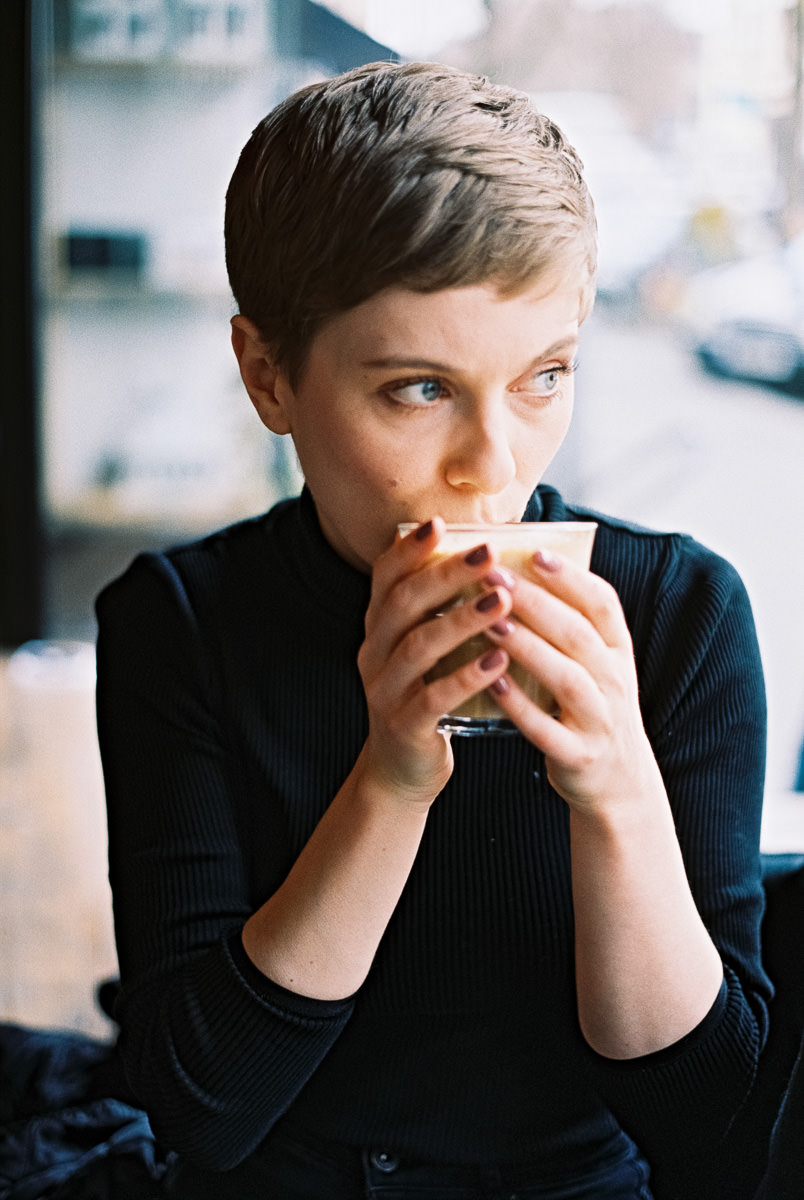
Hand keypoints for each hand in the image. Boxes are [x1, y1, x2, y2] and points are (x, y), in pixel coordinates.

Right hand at [357, 519, 512, 803]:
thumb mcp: (428, 650)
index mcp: (379, 628)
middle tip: (489, 553)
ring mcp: (384, 690)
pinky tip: (499, 660)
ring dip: (462, 620)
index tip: (440, 523)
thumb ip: (442, 610)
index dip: (409, 549)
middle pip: (403, 604)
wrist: (404, 770)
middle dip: (446, 575)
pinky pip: (432, 698)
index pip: (385, 578)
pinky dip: (466, 676)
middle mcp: (374, 653)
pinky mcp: (403, 726)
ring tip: (502, 600)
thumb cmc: (429, 696)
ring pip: (418, 647)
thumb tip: (491, 560)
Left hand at [485, 549, 665, 814]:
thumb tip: (521, 569)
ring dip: (529, 648)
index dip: (571, 577)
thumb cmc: (592, 709)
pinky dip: (520, 706)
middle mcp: (615, 683)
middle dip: (537, 602)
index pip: (603, 605)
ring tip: (491, 622)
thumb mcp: (596, 665)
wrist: (618, 783)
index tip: (535, 552)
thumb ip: (569, 624)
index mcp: (617, 652)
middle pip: (579, 634)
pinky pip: (546, 729)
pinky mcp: (578, 756)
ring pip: (567, 678)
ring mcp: (600, 721)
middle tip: (494, 576)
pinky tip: (492, 683)